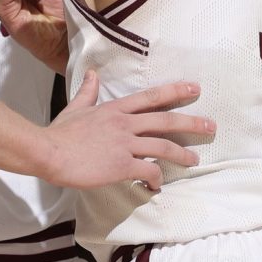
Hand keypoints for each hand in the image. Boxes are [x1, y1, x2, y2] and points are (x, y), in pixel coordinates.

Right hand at [43, 74, 213, 190]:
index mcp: (114, 109)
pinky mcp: (122, 165)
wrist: (50, 152)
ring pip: (162, 147)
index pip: (150, 97)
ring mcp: (124, 144)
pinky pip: (148, 172)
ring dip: (182, 154)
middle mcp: (124, 123)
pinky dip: (156, 180)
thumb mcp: (76, 107)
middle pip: (165, 121)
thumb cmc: (61, 132)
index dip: (174, 92)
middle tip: (211, 125)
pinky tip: (156, 187)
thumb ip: (88, 92)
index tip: (193, 88)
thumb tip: (92, 73)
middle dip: (191, 122)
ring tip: (194, 159)